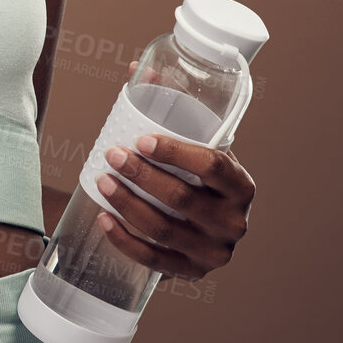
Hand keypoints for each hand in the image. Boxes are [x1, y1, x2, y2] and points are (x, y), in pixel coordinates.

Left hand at [92, 59, 256, 279]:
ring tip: (101, 180)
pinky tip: (103, 218)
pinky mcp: (191, 273)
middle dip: (142, 176)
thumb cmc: (196, 177)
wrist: (204, 226)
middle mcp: (234, 223)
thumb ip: (171, 109)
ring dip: (127, 204)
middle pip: (183, 199)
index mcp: (241, 187)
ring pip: (164, 230)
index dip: (177, 153)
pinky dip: (125, 240)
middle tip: (111, 155)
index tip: (141, 138)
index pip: (214, 167)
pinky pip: (154, 261)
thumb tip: (136, 68)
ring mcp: (214, 253)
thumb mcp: (195, 147)